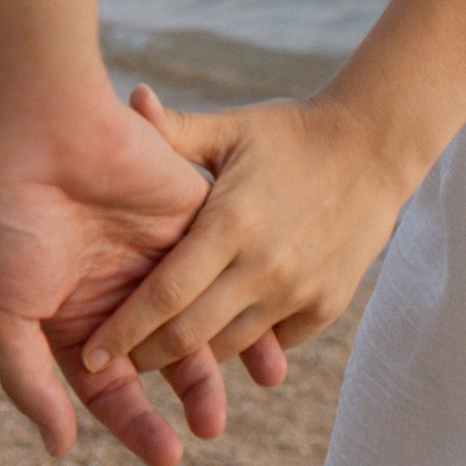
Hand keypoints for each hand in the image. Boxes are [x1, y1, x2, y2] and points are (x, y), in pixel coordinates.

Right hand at [0, 97, 287, 465]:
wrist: (32, 129)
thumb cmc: (2, 221)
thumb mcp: (3, 314)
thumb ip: (32, 384)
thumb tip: (61, 448)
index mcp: (70, 314)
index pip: (111, 383)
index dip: (137, 421)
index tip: (169, 454)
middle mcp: (117, 286)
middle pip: (165, 354)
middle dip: (191, 392)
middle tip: (211, 427)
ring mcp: (155, 249)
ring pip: (203, 313)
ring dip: (226, 353)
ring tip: (248, 386)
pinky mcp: (191, 211)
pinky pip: (226, 263)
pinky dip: (246, 296)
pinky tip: (267, 330)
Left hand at [81, 86, 411, 380]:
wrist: (376, 146)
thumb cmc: (292, 133)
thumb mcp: (233, 129)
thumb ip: (175, 130)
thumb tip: (130, 99)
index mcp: (231, 222)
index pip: (163, 295)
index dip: (122, 331)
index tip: (88, 355)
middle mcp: (264, 266)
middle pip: (190, 335)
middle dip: (145, 357)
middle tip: (113, 367)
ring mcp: (299, 290)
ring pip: (231, 346)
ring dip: (193, 357)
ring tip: (160, 355)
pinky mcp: (326, 305)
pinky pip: (274, 341)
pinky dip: (246, 343)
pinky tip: (222, 332)